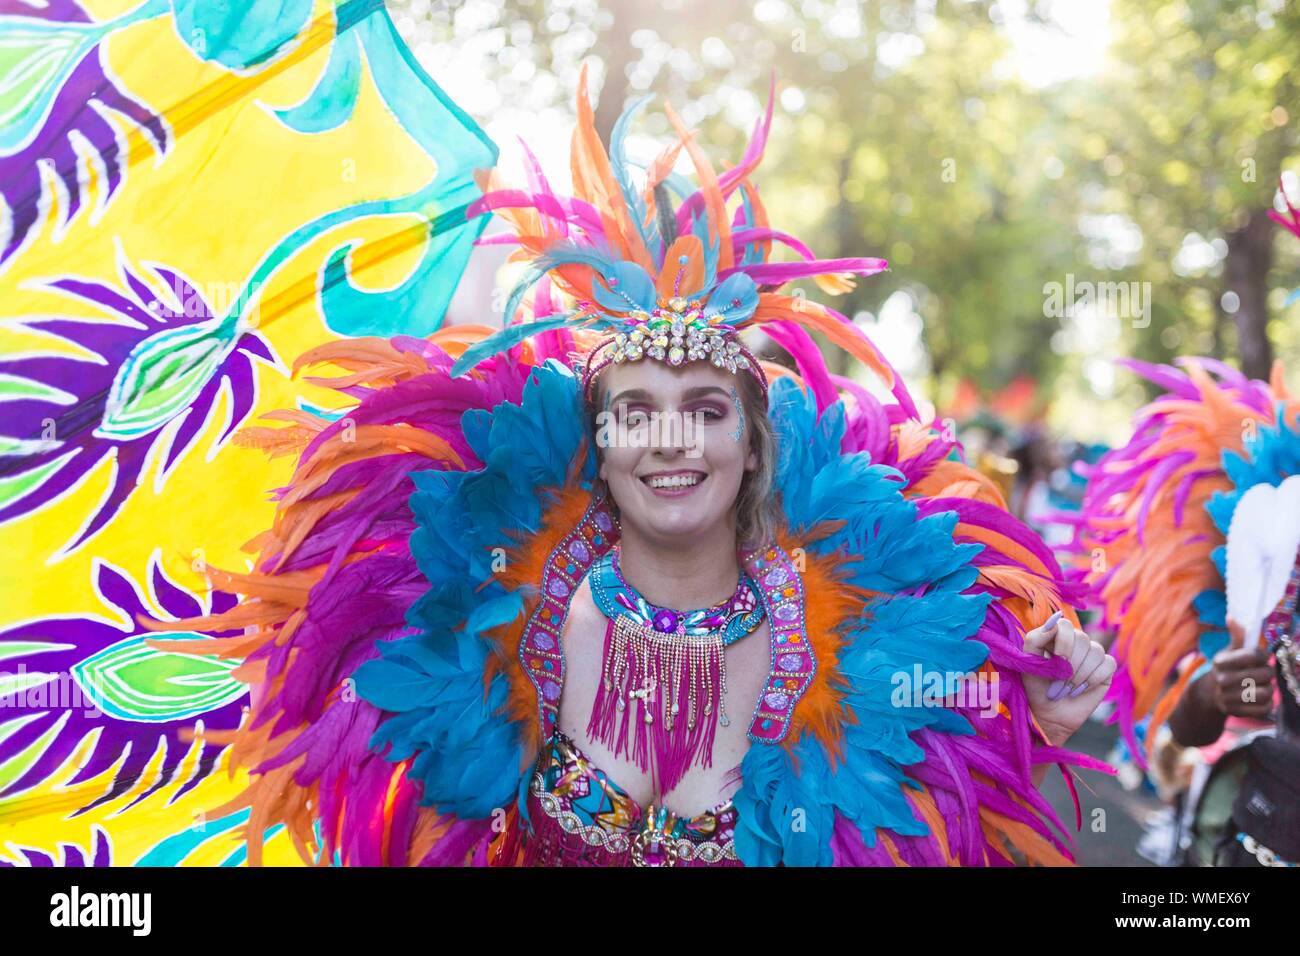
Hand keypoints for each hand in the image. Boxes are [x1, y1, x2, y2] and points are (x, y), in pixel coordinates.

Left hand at [1022, 611, 1115, 746]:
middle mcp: (1076, 641)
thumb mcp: (1028, 662)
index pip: (1065, 625)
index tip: (1054, 663)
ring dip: (1079, 675)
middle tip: (1058, 683)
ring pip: (1095, 652)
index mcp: (1056, 635)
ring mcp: (1092, 654)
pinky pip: (1107, 664)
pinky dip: (1093, 679)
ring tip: (1066, 689)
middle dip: (1069, 665)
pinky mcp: (1106, 669)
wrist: (1049, 713)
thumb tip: (1054, 621)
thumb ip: (1035, 638)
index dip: (1062, 644)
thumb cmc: (1036, 686)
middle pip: (1082, 639)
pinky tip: (1080, 690)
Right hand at [1203, 618, 1274, 719]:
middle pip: (1264, 674)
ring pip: (1267, 692)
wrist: (1211, 694)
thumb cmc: (1226, 668)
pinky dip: (1267, 703)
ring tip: (1262, 685)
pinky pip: (1265, 708)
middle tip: (1263, 671)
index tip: (1261, 656)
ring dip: (1268, 688)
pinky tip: (1259, 697)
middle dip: (1268, 671)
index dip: (1263, 654)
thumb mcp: (1229, 651)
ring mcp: (1229, 698)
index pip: (1253, 655)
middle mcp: (1222, 680)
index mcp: (1220, 662)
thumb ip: (1236, 636)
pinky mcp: (1237, 712)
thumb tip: (1232, 616)